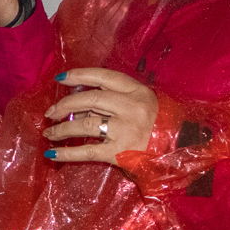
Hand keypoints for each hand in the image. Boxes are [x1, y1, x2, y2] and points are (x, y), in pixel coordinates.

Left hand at [41, 68, 157, 163]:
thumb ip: (117, 100)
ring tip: (49, 132)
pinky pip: (88, 151)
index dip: (79, 75)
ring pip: (86, 124)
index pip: (104, 76)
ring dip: (62, 129)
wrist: (181, 150)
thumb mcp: (144, 103)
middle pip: (91, 99)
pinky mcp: (120, 152)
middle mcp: (131, 107)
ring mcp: (125, 130)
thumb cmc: (161, 125)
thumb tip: (80, 105)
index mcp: (137, 91)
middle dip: (65, 105)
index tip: (60, 79)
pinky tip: (52, 154)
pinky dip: (67, 153)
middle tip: (50, 112)